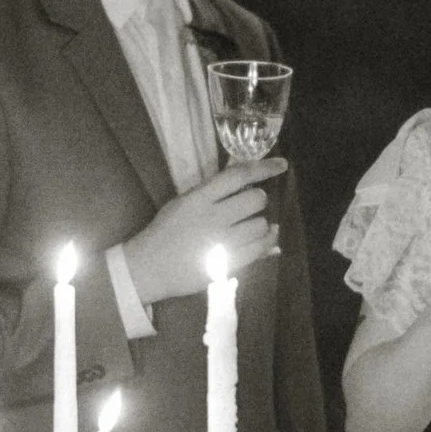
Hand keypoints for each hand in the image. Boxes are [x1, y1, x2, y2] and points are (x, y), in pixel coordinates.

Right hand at [124, 159, 286, 306]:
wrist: (149, 267)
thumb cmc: (166, 231)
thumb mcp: (184, 203)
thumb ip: (213, 192)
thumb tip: (250, 180)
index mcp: (199, 198)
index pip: (238, 176)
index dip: (264, 168)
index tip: (281, 164)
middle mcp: (212, 218)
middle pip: (255, 199)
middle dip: (258, 200)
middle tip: (251, 205)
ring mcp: (221, 242)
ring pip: (260, 225)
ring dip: (261, 223)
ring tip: (253, 225)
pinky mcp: (226, 264)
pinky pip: (259, 249)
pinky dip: (268, 241)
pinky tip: (268, 238)